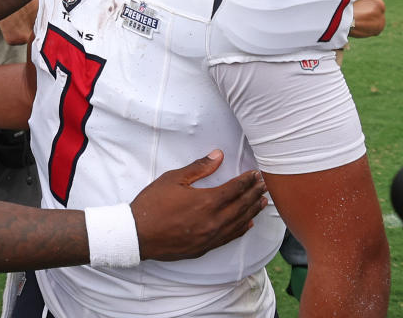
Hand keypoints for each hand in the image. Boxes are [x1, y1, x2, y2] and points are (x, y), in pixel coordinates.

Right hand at [130, 150, 267, 260]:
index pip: (235, 189)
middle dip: (254, 193)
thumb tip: (218, 155)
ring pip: (239, 223)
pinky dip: (242, 229)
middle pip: (242, 205)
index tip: (256, 174)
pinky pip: (229, 237)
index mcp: (207, 201)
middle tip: (265, 185)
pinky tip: (248, 224)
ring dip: (252, 211)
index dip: (247, 180)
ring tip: (263, 202)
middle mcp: (214, 221)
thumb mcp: (172, 179)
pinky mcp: (205, 247)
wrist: (137, 235)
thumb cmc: (152, 204)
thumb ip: (199, 168)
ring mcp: (210, 236)